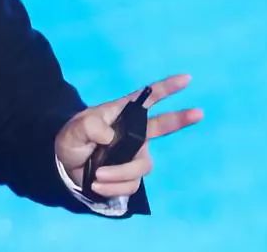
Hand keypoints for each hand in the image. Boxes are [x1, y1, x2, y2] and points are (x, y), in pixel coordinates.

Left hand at [55, 73, 202, 197]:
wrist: (67, 165)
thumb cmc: (73, 139)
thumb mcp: (75, 129)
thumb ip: (90, 127)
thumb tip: (111, 137)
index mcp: (121, 113)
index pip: (146, 98)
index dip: (166, 87)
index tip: (186, 79)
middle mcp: (134, 133)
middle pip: (163, 126)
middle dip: (180, 119)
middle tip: (199, 112)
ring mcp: (135, 154)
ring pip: (142, 166)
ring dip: (119, 174)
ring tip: (97, 175)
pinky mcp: (131, 176)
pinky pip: (132, 184)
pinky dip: (113, 187)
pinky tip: (97, 184)